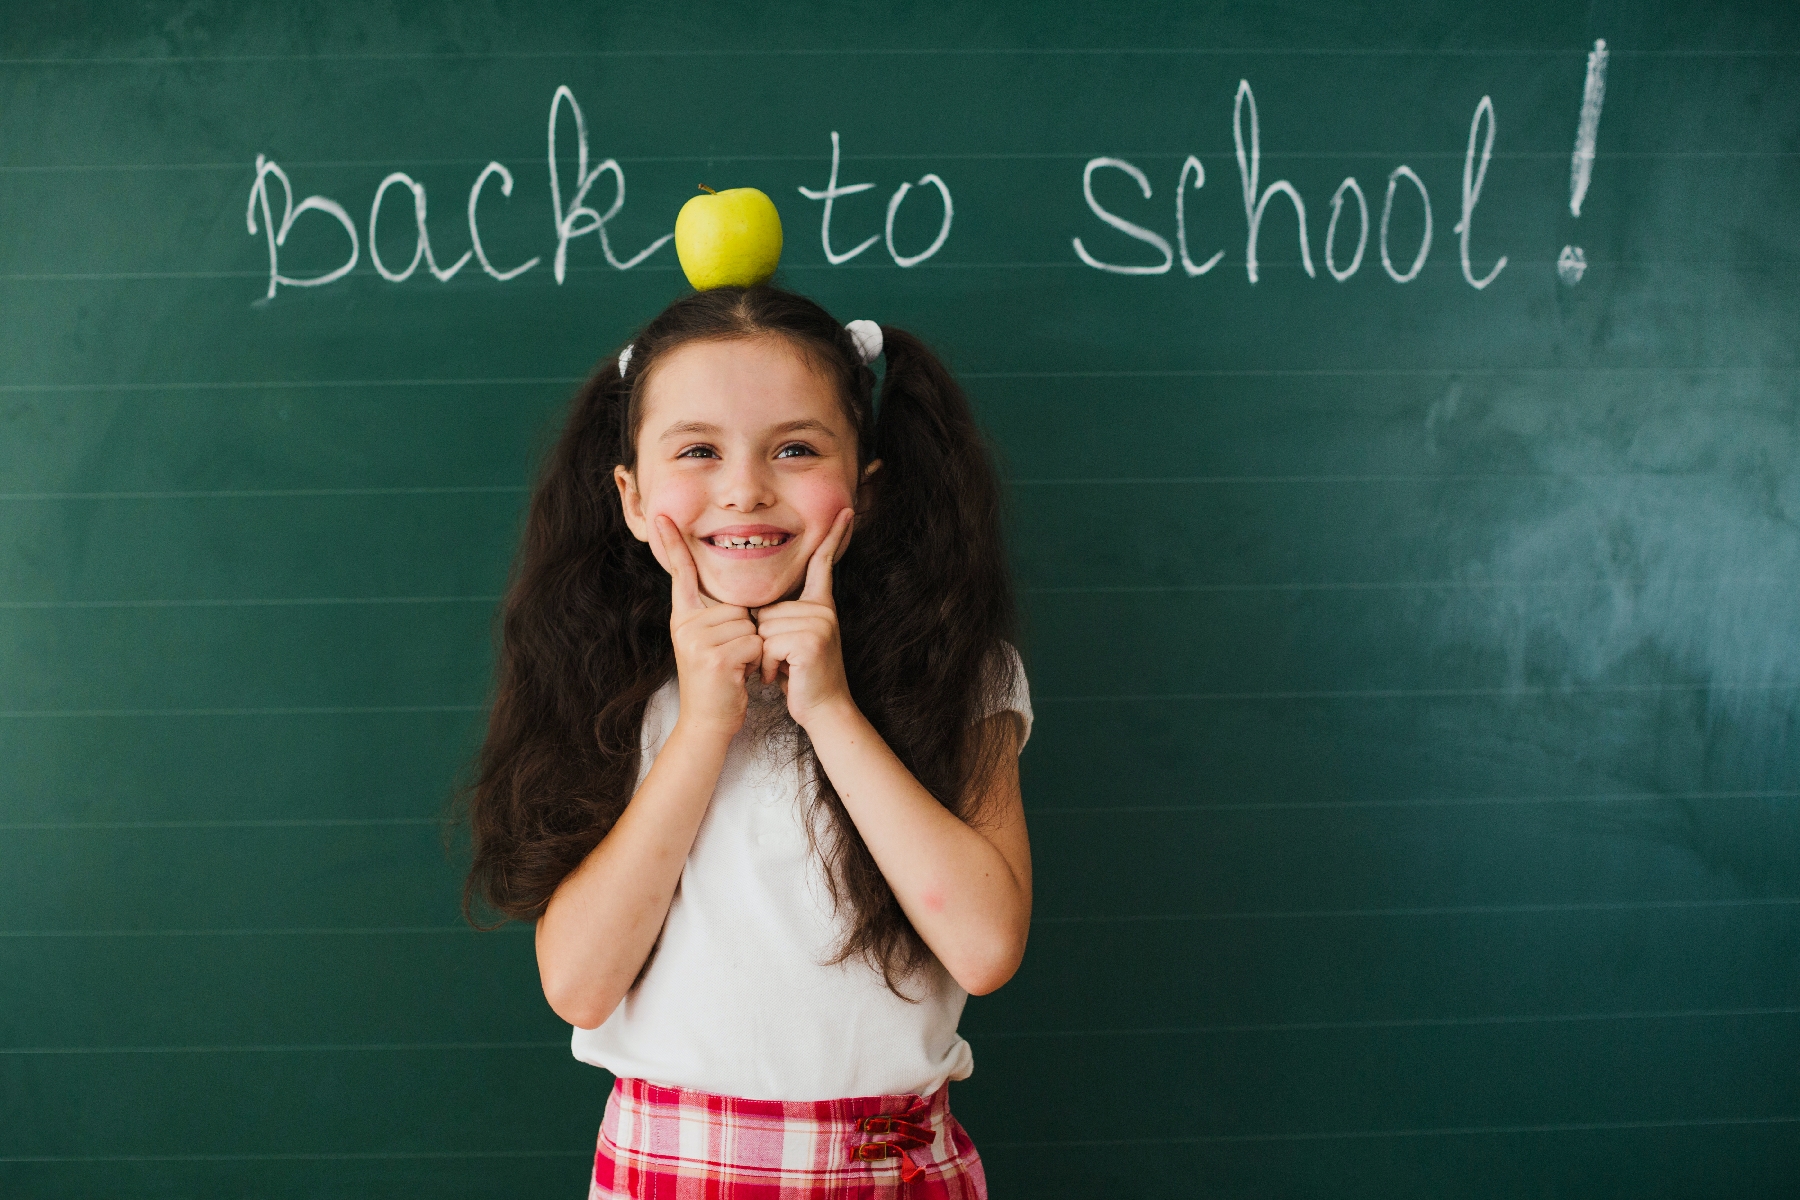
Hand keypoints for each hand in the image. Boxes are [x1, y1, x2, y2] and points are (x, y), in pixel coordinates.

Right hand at [655, 515, 761, 738]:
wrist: (707, 722)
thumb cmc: (717, 681)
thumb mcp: (706, 643)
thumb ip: (712, 617)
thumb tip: (733, 598)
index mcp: (683, 618)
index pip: (680, 574)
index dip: (673, 544)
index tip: (662, 516)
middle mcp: (685, 625)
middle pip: (737, 606)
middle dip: (745, 633)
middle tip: (730, 659)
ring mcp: (698, 641)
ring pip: (749, 624)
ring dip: (752, 648)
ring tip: (734, 668)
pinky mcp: (715, 658)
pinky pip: (755, 643)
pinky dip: (757, 661)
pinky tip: (740, 676)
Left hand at [751, 507, 854, 729]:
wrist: (824, 709)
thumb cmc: (802, 676)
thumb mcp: (794, 639)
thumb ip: (784, 617)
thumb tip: (758, 607)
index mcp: (820, 605)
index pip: (824, 564)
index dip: (834, 537)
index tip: (847, 512)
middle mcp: (824, 610)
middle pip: (767, 608)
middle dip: (765, 640)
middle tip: (785, 661)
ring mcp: (820, 624)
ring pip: (765, 626)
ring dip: (766, 655)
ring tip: (786, 669)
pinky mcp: (812, 642)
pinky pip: (768, 643)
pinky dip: (768, 665)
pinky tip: (785, 676)